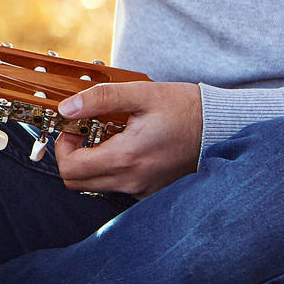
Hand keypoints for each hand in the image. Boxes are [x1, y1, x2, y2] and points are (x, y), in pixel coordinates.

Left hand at [49, 80, 203, 195]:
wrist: (220, 126)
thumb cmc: (184, 108)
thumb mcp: (140, 93)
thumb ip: (99, 99)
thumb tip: (66, 108)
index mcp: (126, 158)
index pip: (70, 169)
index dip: (63, 146)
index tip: (74, 127)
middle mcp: (132, 181)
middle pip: (78, 182)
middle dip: (73, 156)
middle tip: (86, 131)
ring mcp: (143, 189)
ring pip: (97, 185)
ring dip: (92, 161)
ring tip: (110, 134)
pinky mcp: (151, 190)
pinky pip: (118, 185)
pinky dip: (113, 167)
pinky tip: (127, 144)